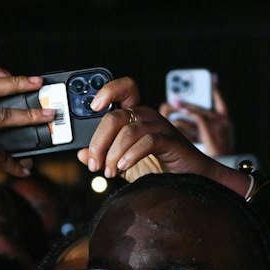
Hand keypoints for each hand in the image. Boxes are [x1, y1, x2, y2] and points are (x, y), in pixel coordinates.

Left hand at [79, 78, 223, 181]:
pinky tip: (123, 168)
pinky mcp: (170, 140)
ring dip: (113, 154)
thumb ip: (103, 157)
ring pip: (127, 131)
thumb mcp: (122, 164)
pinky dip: (131, 155)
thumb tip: (81, 154)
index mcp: (135, 115)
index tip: (93, 107)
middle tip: (95, 164)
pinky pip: (146, 141)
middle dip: (98, 142)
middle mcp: (146, 115)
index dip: (107, 90)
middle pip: (114, 117)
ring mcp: (159, 126)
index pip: (123, 89)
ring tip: (109, 172)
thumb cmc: (156, 167)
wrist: (187, 179)